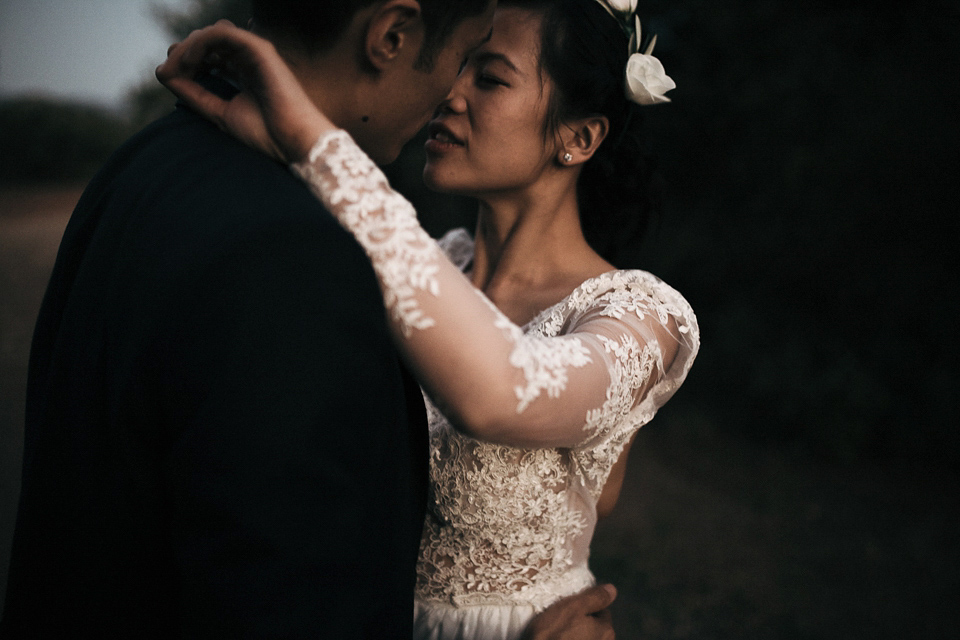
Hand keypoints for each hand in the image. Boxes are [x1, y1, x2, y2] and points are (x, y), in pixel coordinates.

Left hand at [155, 20, 333, 163]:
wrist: (294, 143)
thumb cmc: (267, 134)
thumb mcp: (220, 113)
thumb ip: (194, 94)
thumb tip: (163, 74)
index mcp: (243, 74)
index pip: (207, 56)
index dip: (184, 62)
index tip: (169, 78)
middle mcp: (249, 59)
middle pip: (206, 42)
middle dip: (183, 52)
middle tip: (170, 71)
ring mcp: (255, 53)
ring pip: (212, 34)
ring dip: (189, 47)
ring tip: (179, 66)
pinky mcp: (260, 49)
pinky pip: (222, 33)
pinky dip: (201, 43)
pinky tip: (191, 61)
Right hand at [521, 584, 616, 639]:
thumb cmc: (554, 635)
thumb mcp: (573, 608)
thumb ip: (595, 598)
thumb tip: (611, 589)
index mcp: (606, 631)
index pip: (602, 610)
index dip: (586, 605)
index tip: (571, 605)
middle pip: (595, 626)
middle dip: (582, 621)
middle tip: (562, 619)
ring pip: (586, 636)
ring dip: (576, 633)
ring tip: (558, 632)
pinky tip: (558, 639)